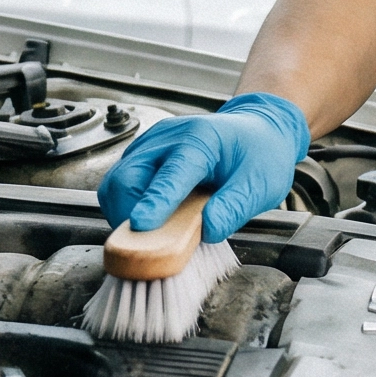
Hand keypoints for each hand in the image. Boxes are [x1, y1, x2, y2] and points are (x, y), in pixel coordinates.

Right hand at [96, 92, 309, 243]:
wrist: (257, 131)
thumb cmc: (259, 155)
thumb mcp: (259, 185)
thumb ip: (234, 208)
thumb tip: (207, 230)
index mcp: (200, 140)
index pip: (170, 174)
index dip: (154, 203)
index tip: (140, 225)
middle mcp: (168, 137)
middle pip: (127, 176)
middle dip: (128, 213)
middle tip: (146, 244)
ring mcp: (151, 145)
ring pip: (116, 181)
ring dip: (123, 212)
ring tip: (148, 234)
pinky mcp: (143, 155)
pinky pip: (120, 183)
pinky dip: (125, 206)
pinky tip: (148, 219)